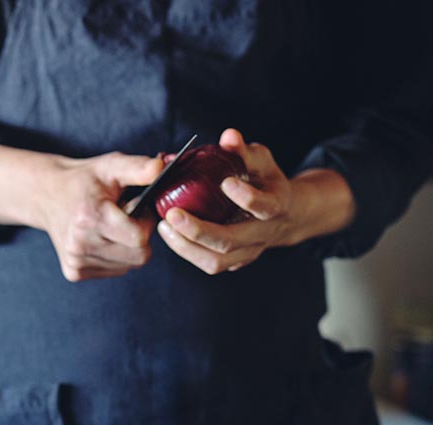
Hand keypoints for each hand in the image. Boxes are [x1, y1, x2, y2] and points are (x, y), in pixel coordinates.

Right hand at [33, 152, 162, 281]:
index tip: (137, 208)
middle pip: (139, 255)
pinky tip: (104, 239)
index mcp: (90, 219)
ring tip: (113, 227)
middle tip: (127, 218)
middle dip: (140, 236)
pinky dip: (116, 257)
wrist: (47, 195)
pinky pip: (114, 270)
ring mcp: (76, 262)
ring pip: (128, 265)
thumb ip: (139, 167)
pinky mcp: (74, 272)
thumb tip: (162, 167)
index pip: (140, 237)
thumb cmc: (83, 180)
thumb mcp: (111, 165)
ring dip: (129, 247)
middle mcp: (79, 245)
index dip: (146, 222)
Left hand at [156, 129, 301, 273]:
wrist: (284, 214)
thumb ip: (243, 151)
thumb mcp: (261, 162)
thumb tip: (228, 135)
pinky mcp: (236, 262)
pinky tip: (170, 234)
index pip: (265, 206)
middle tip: (172, 213)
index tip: (226, 182)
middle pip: (231, 241)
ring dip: (186, 246)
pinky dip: (187, 252)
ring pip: (217, 261)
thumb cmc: (266, 181)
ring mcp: (249, 252)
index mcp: (277, 206)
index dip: (246, 197)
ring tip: (165, 227)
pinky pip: (209, 264)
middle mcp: (263, 234)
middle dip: (199, 230)